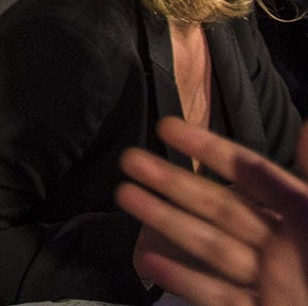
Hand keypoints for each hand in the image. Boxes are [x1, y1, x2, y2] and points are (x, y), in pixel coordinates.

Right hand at [116, 117, 307, 305]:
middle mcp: (280, 245)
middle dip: (173, 182)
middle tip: (129, 159)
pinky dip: (183, 278)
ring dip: (166, 221)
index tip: (167, 127)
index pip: (250, 173)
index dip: (210, 149)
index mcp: (301, 216)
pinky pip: (218, 295)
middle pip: (218, 207)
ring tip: (125, 197)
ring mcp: (268, 282)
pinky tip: (148, 258)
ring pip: (209, 245)